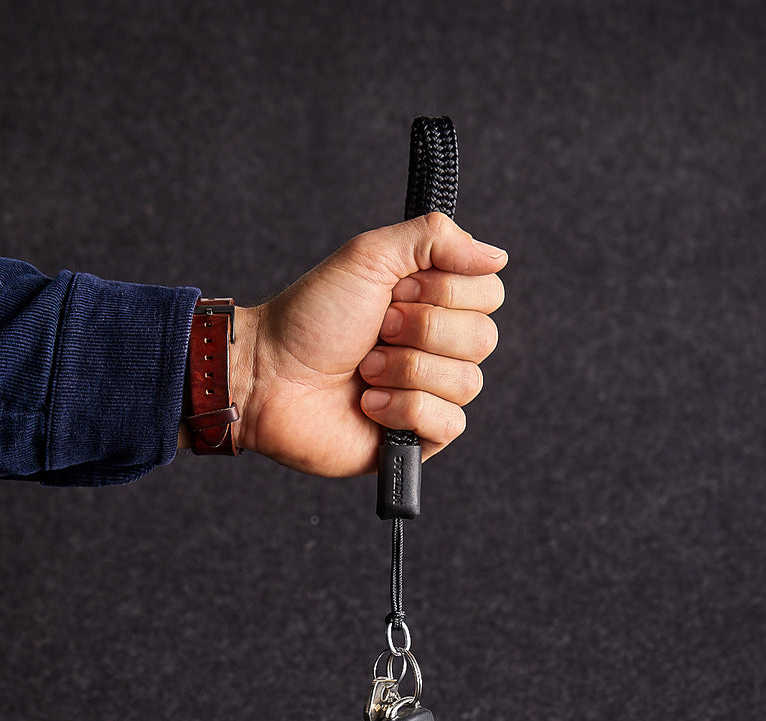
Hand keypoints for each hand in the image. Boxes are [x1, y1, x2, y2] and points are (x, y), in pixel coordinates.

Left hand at [229, 212, 505, 476]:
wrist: (267, 375)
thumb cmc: (310, 317)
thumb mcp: (370, 255)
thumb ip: (435, 238)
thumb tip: (498, 256)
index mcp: (433, 302)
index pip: (488, 293)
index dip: (444, 292)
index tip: (394, 293)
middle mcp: (438, 347)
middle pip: (483, 338)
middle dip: (421, 331)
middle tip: (375, 331)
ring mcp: (430, 393)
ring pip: (468, 382)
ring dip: (406, 371)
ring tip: (364, 370)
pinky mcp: (419, 437)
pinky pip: (450, 423)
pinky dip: (404, 409)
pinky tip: (370, 405)